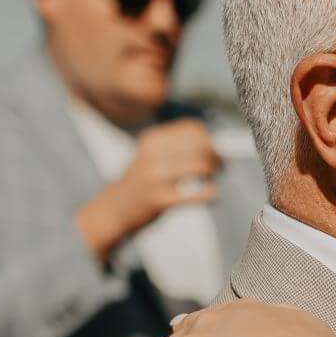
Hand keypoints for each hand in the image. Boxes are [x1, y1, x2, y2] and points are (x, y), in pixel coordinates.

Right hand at [80, 117, 220, 257]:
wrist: (114, 208)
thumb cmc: (142, 182)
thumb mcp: (151, 155)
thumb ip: (177, 147)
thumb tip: (217, 145)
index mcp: (152, 140)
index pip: (192, 128)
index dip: (210, 139)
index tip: (215, 150)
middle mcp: (152, 154)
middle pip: (200, 144)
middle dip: (216, 155)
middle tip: (221, 166)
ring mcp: (155, 177)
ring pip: (200, 165)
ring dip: (215, 171)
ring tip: (215, 179)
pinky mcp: (160, 200)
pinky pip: (195, 194)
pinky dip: (210, 194)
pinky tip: (212, 195)